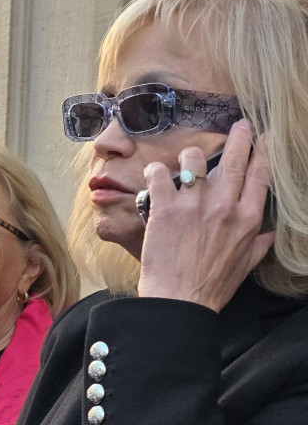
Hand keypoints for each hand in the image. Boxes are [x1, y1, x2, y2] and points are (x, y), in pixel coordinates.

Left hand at [138, 120, 274, 310]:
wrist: (180, 300)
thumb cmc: (212, 286)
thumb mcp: (246, 264)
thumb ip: (259, 244)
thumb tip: (271, 233)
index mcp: (248, 218)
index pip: (261, 174)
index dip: (263, 151)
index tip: (264, 136)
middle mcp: (224, 206)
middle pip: (235, 158)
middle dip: (239, 136)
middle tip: (239, 124)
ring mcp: (194, 204)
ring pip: (193, 159)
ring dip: (188, 157)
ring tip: (182, 163)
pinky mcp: (165, 208)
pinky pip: (159, 174)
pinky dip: (155, 172)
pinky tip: (154, 176)